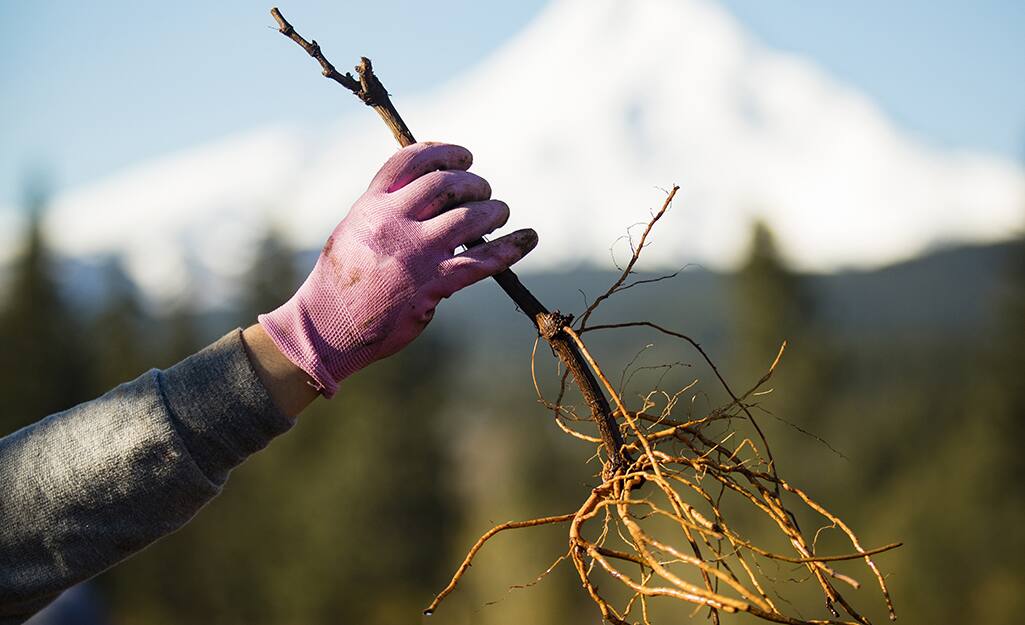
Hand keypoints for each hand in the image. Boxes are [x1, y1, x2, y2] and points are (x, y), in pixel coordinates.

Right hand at [258, 142, 537, 396]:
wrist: (328, 329)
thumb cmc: (340, 284)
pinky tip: (528, 238)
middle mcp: (393, 222)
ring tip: (500, 212)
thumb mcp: (353, 232)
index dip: (443, 151)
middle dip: (473, 182)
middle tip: (483, 191)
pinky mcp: (432, 285)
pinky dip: (511, 246)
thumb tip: (426, 196)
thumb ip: (386, 213)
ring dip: (494, 210)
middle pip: (446, 183)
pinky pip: (482, 259)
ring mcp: (414, 253)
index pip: (410, 160)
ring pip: (469, 216)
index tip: (463, 157)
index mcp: (370, 206)